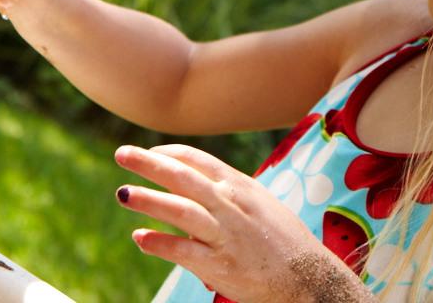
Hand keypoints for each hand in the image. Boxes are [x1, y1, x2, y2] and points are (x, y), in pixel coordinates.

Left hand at [115, 144, 372, 302]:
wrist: (310, 279)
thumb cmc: (285, 241)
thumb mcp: (260, 203)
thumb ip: (230, 191)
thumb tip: (200, 182)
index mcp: (240, 186)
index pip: (197, 160)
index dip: (168, 154)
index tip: (149, 153)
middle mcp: (231, 205)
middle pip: (183, 177)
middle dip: (149, 164)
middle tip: (122, 154)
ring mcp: (226, 234)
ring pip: (181, 210)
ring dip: (149, 200)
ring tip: (123, 193)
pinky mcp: (221, 265)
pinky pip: (184, 251)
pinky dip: (160, 243)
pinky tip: (140, 238)